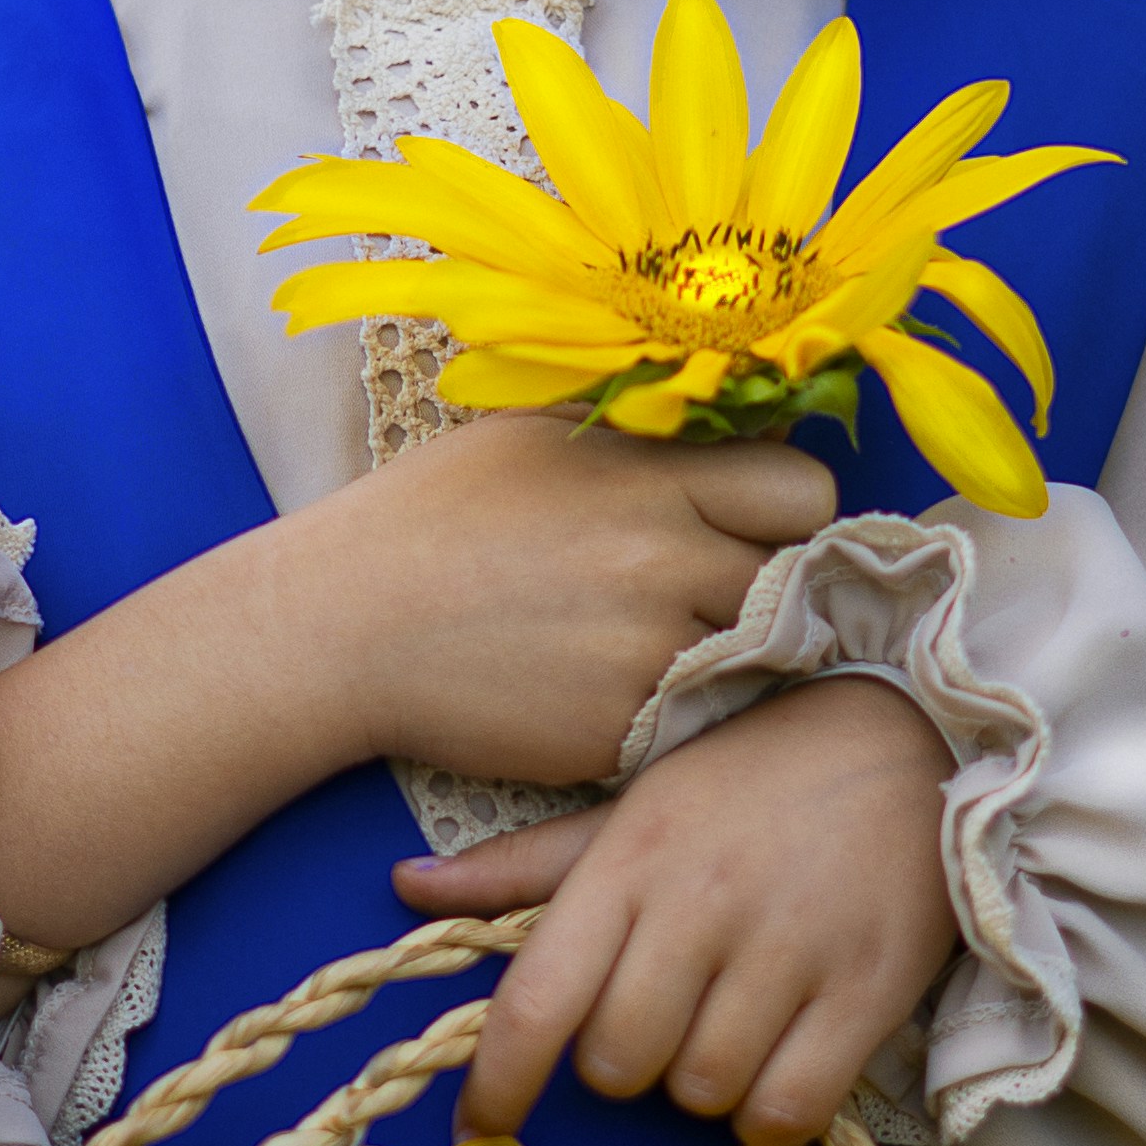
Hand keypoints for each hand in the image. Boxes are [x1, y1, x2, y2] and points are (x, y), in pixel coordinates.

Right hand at [306, 411, 838, 799]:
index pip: (804, 490)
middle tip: (706, 593)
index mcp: (652, 474)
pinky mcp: (622, 729)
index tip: (751, 526)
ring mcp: (648, 650)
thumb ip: (644, 428)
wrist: (341, 625)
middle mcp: (665, 558)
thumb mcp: (539, 430)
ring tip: (649, 642)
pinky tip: (607, 687)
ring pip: (755, 661)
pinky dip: (669, 712)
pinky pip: (694, 721)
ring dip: (724, 657)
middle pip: (795, 582)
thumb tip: (732, 416)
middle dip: (764, 588)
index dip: (785, 512)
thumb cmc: (433, 515)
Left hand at [410, 675, 957, 1145]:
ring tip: (731, 1020)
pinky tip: (779, 1063)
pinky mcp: (867, 988)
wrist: (915, 736)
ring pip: (699, 1092)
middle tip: (660, 1015)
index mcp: (631, 860)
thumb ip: (524, 867)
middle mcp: (702, 905)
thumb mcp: (635, 805)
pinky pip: (787, 1108)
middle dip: (623, 1062)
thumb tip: (405, 889)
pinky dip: (771, 1111)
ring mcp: (789, 949)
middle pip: (616, 1064)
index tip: (480, 1124)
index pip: (537, 1000)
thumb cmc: (755, 779)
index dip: (497, 1082)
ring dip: (702, 1083)